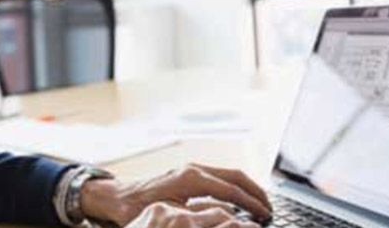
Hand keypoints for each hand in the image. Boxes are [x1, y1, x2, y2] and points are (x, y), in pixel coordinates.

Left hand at [81, 164, 272, 226]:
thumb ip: (192, 217)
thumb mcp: (166, 215)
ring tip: (262, 205)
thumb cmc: (136, 209)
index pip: (230, 190)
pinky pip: (220, 177)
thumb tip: (221, 219)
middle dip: (256, 192)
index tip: (266, 215)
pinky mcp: (189, 174)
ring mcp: (191, 169)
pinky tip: (241, 200)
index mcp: (190, 178)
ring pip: (229, 174)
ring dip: (248, 188)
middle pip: (236, 176)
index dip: (251, 204)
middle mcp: (193, 169)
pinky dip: (235, 186)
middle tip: (271, 209)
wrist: (117, 196)